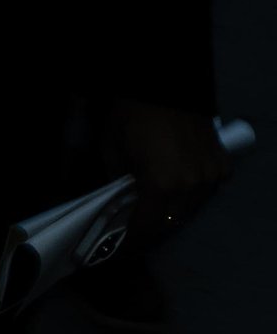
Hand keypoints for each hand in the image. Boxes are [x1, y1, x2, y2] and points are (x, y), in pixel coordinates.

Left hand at [102, 99, 230, 233]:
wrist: (166, 87)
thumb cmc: (131, 114)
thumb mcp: (111, 147)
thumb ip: (117, 180)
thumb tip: (120, 200)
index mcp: (161, 183)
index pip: (149, 225)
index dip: (135, 239)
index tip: (124, 247)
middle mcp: (191, 186)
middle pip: (172, 220)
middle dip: (153, 224)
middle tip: (138, 221)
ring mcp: (211, 176)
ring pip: (192, 207)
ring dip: (174, 208)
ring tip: (157, 202)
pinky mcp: (222, 166)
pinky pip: (208, 189)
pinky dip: (193, 190)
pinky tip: (179, 181)